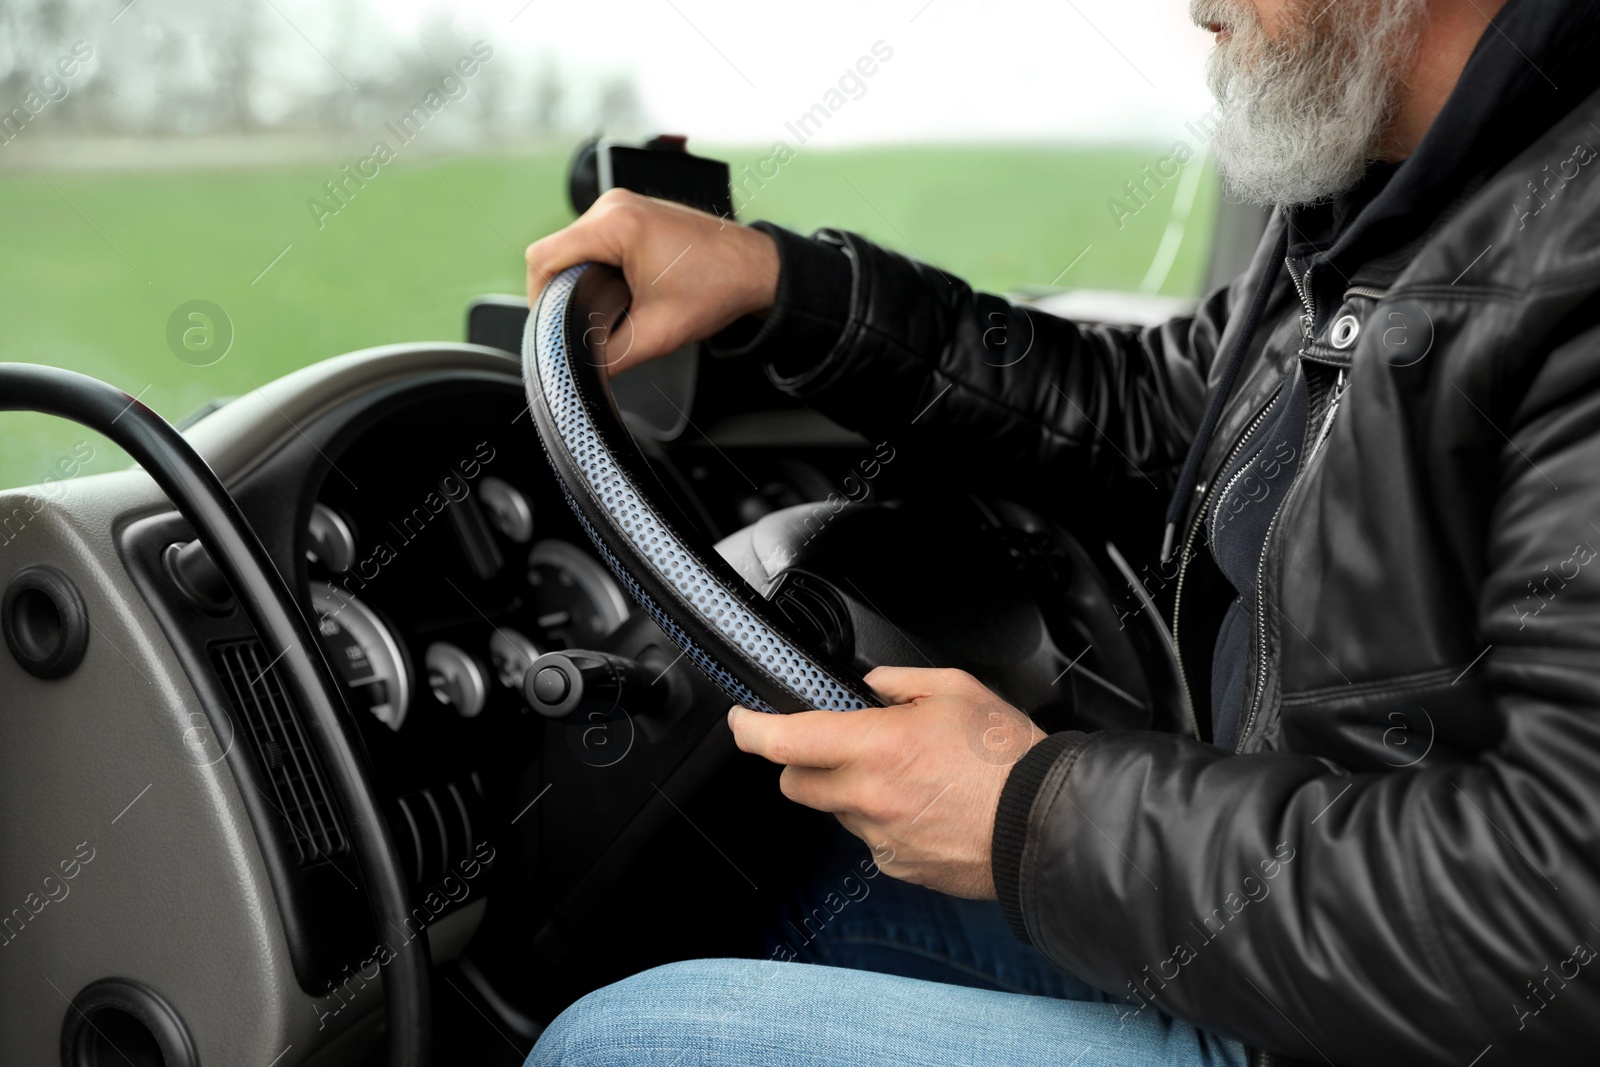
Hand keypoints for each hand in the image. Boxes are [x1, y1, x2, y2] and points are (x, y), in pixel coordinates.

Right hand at [524, 188, 779, 375]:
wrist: (756, 268)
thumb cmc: (717, 288)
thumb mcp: (657, 334)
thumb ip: (610, 356)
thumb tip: (580, 371)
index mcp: (615, 224)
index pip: (544, 258)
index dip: (537, 298)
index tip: (550, 326)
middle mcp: (613, 205)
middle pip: (555, 251)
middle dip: (560, 292)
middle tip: (578, 325)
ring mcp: (621, 204)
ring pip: (572, 247)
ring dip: (578, 280)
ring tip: (602, 309)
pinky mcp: (631, 212)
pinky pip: (592, 241)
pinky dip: (595, 267)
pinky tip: (615, 292)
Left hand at [728, 666, 1046, 899]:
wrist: (1046, 824)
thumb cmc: (1010, 757)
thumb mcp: (955, 690)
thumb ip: (898, 681)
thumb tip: (869, 685)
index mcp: (877, 746)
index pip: (785, 741)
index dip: (750, 729)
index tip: (742, 720)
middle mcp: (869, 796)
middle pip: (795, 784)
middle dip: (802, 762)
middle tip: (835, 744)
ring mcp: (880, 837)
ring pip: (835, 811)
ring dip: (849, 791)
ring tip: (903, 774)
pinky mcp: (896, 866)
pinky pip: (870, 838)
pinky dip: (882, 820)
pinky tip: (922, 805)